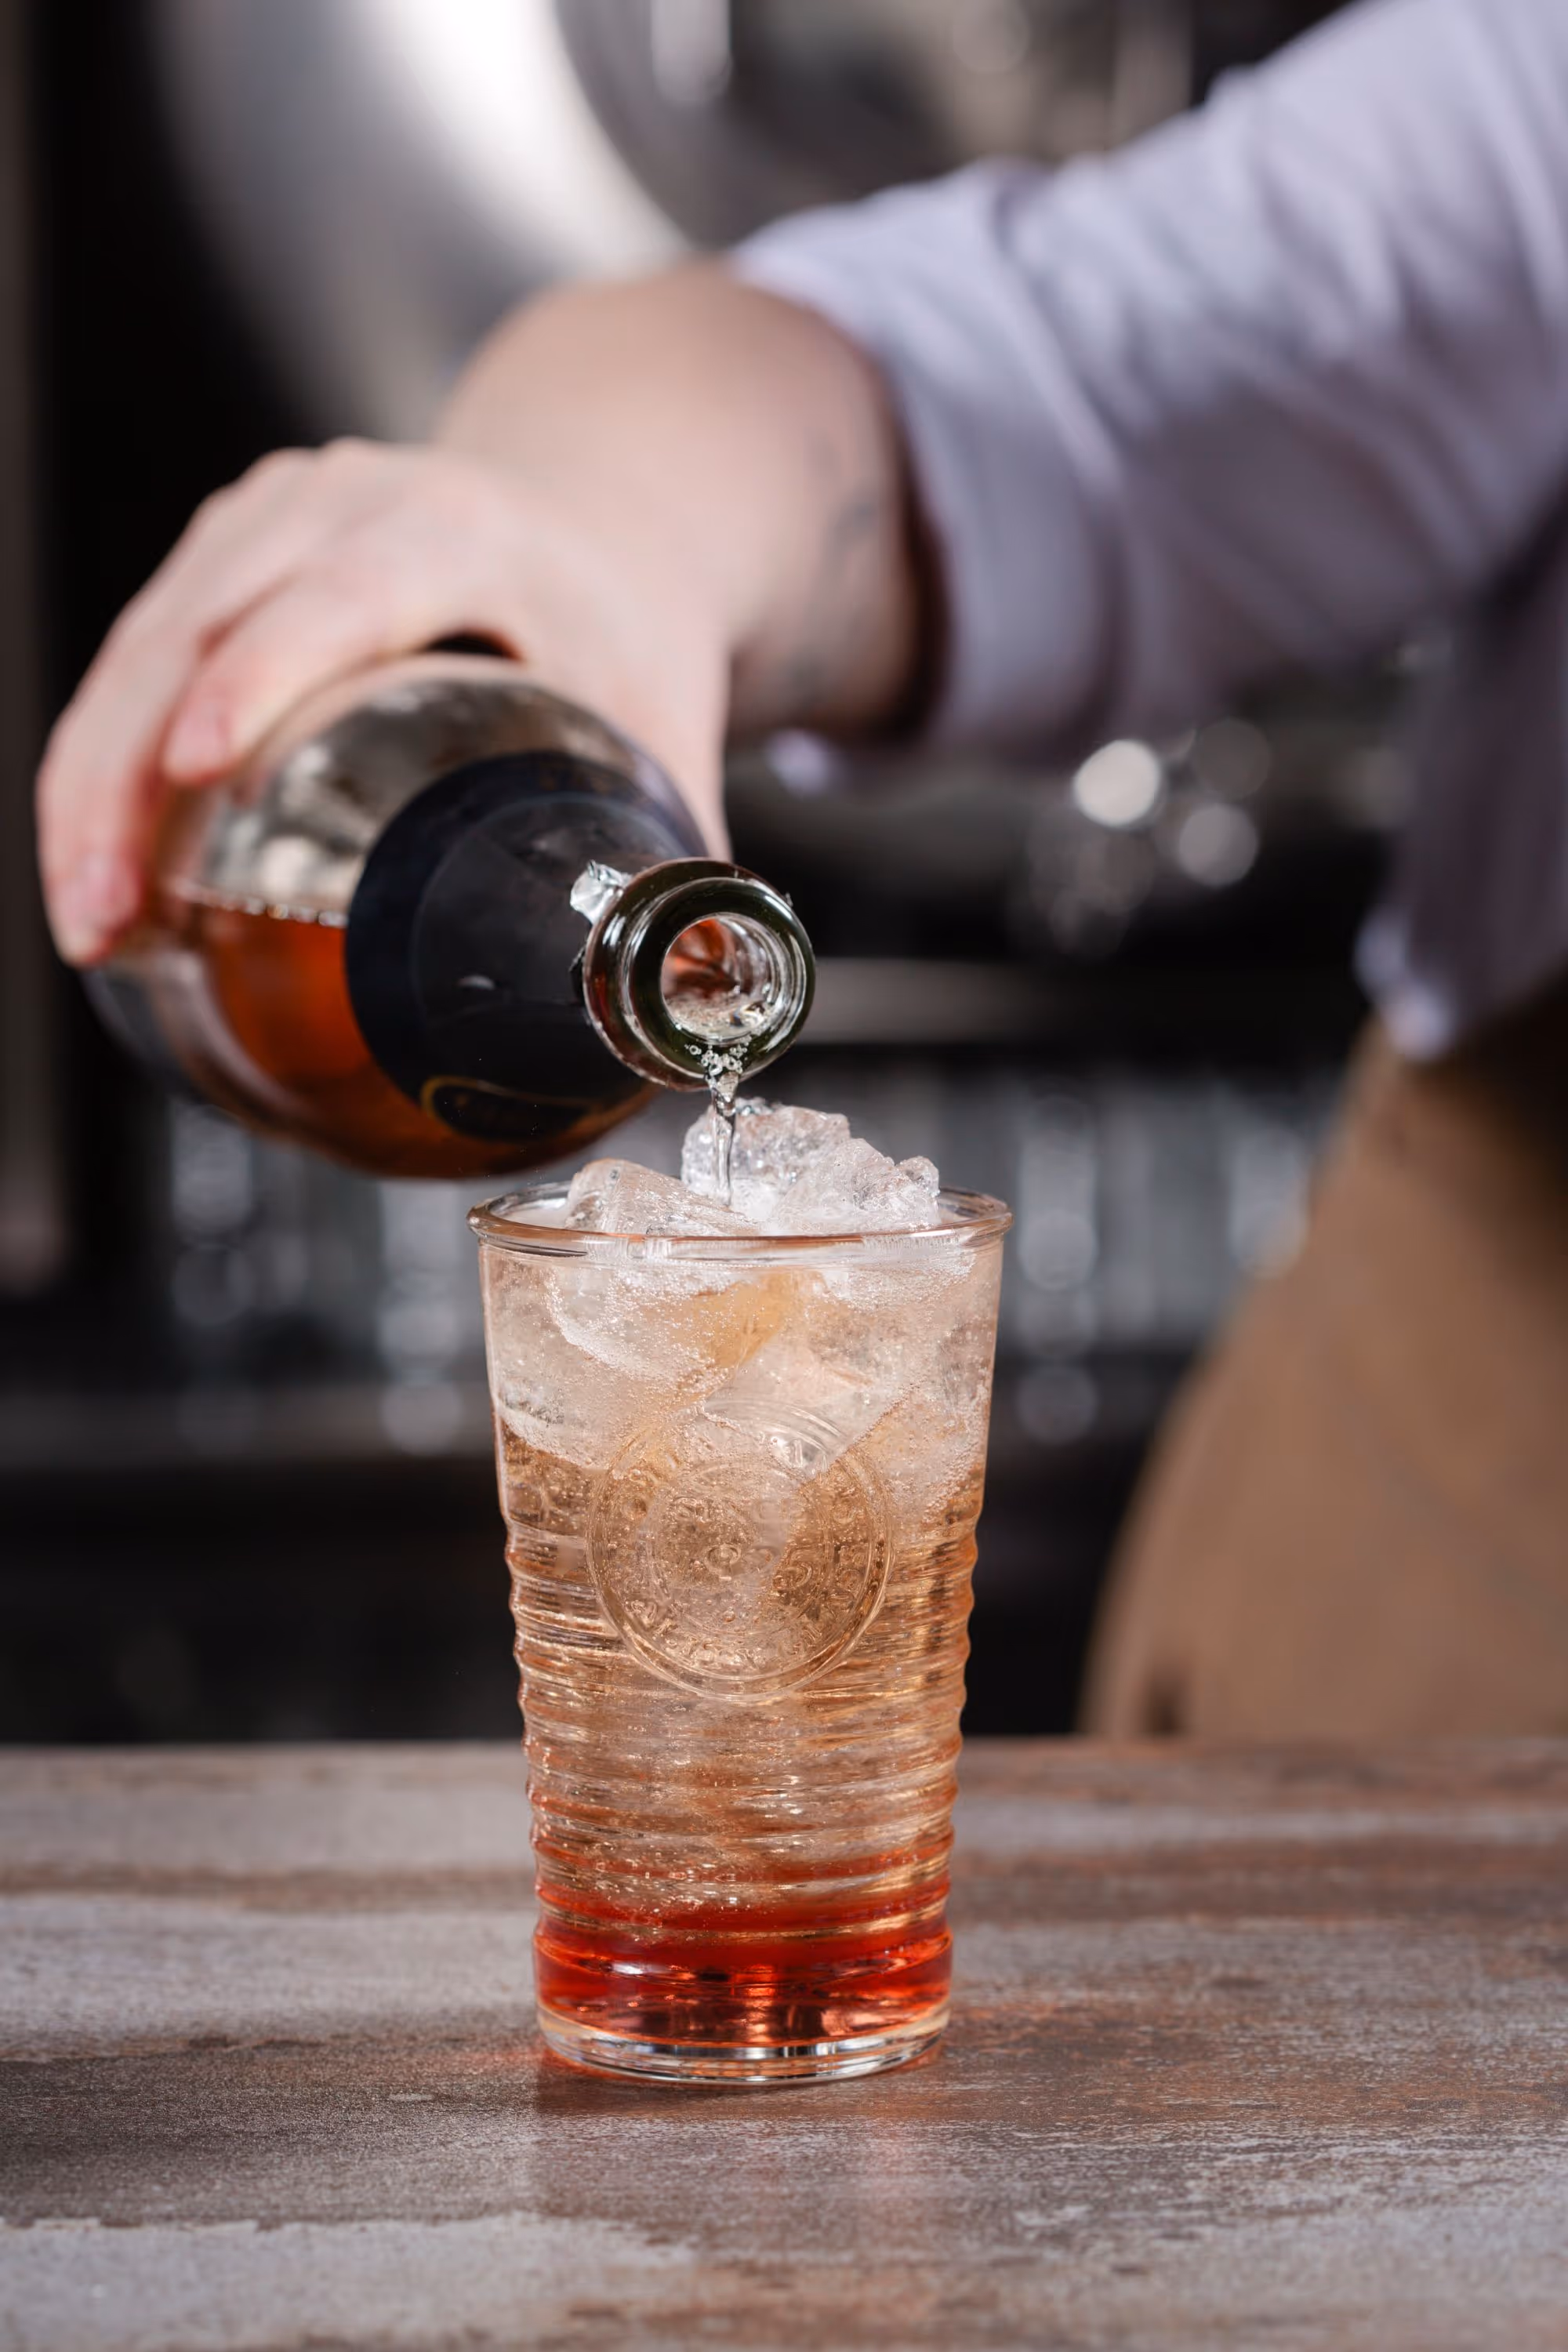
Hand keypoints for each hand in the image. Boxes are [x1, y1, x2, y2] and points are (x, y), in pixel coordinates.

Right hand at [36, 438, 730, 964]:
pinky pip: (134, 660)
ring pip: (139, 650)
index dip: (264, 676)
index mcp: (454, 529)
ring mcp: (262, 522)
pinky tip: (98, 868)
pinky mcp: (219, 558)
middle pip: (199, 631)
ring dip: (91, 788)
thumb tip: (692, 992)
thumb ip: (678, 848)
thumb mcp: (663, 713)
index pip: (338, 595)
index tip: (201, 768)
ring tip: (90, 925)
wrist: (594, 523)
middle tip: (111, 919)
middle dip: (131, 779)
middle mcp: (338, 503)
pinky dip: (101, 762)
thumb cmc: (621, 622)